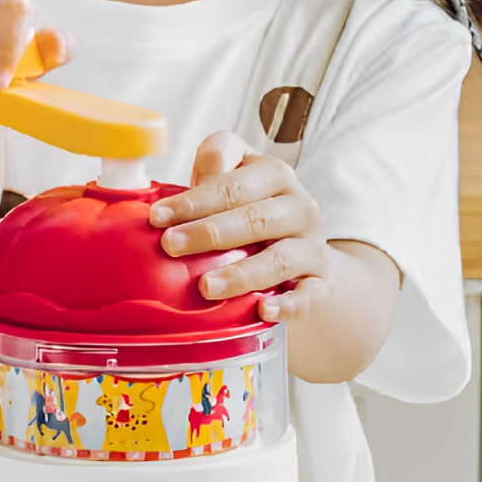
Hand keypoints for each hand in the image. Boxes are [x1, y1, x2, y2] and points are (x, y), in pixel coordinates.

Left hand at [148, 130, 328, 323]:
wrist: (305, 250)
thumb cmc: (253, 209)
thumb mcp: (236, 179)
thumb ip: (210, 170)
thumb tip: (162, 186)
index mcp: (275, 174)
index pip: (232, 182)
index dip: (194, 198)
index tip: (158, 216)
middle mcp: (300, 207)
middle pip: (254, 217)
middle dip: (209, 232)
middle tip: (171, 246)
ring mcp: (314, 247)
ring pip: (280, 259)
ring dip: (241, 273)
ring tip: (205, 287)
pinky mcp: (323, 283)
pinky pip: (309, 295)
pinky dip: (288, 304)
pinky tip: (262, 311)